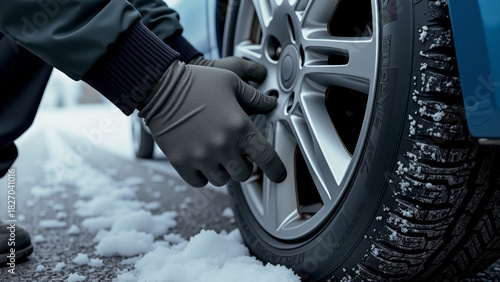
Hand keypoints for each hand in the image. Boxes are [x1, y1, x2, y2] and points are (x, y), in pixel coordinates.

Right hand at [138, 61, 285, 186]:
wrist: (160, 87)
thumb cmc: (197, 82)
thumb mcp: (231, 82)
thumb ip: (255, 97)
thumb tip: (271, 104)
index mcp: (239, 126)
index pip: (266, 157)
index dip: (276, 170)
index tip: (278, 175)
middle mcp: (222, 145)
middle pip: (244, 174)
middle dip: (245, 166)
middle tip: (239, 155)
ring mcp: (200, 156)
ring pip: (222, 180)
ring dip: (225, 171)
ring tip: (218, 156)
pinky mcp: (181, 162)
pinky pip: (199, 182)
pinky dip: (204, 175)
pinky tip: (202, 161)